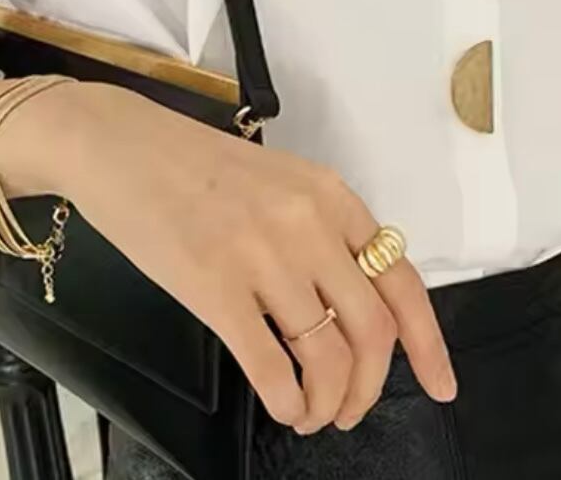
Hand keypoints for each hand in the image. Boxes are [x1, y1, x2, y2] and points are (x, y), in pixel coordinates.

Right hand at [51, 83, 456, 433]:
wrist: (120, 145)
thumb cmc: (193, 164)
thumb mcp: (278, 180)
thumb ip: (321, 230)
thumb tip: (352, 304)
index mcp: (329, 196)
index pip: (401, 281)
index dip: (428, 344)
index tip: (440, 384)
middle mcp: (307, 224)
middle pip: (372, 330)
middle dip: (369, 386)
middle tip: (352, 408)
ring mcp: (262, 256)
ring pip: (327, 355)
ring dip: (329, 402)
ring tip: (314, 413)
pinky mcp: (214, 287)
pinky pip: (271, 366)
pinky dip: (287, 401)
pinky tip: (283, 406)